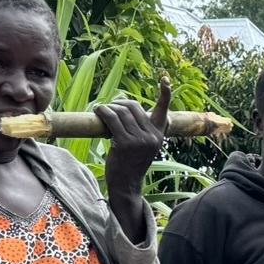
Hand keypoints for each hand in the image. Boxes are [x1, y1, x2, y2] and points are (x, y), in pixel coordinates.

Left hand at [98, 75, 170, 210]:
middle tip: (109, 108)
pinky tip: (98, 111)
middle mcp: (153, 136)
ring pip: (122, 111)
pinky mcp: (126, 143)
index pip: (164, 110)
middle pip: (134, 106)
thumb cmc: (130, 162)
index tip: (165, 79)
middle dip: (119, 104)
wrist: (126, 185)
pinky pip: (112, 118)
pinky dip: (103, 111)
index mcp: (159, 135)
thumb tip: (122, 100)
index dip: (165, 93)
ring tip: (102, 111)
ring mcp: (140, 140)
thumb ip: (138, 125)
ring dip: (109, 108)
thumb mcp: (141, 144)